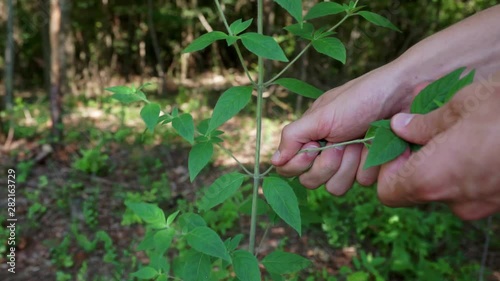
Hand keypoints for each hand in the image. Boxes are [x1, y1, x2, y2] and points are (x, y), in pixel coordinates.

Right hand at [271, 63, 419, 194]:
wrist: (406, 94)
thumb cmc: (362, 97)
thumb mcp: (323, 114)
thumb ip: (294, 136)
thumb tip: (274, 162)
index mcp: (311, 136)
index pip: (290, 167)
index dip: (301, 162)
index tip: (315, 146)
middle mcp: (327, 151)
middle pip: (312, 182)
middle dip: (328, 164)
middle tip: (342, 142)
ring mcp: (349, 161)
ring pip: (336, 187)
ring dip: (350, 165)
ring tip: (362, 142)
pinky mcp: (370, 167)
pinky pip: (362, 183)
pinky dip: (370, 165)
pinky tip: (377, 146)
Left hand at [379, 72, 499, 219]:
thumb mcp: (459, 104)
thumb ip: (423, 122)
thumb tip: (400, 126)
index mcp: (433, 179)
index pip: (389, 192)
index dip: (388, 168)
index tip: (399, 141)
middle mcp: (457, 200)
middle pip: (418, 188)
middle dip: (417, 157)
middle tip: (425, 125)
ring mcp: (483, 204)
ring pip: (447, 186)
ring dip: (444, 158)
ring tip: (455, 124)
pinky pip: (473, 186)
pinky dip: (468, 166)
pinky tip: (479, 138)